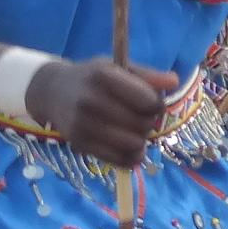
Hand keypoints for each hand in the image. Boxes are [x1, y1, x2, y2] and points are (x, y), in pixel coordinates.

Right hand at [28, 57, 179, 168]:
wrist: (52, 92)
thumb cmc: (92, 78)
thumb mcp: (116, 68)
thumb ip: (147, 76)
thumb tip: (175, 82)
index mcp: (103, 77)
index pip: (149, 101)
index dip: (156, 104)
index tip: (150, 102)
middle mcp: (91, 100)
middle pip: (143, 124)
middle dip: (148, 122)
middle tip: (140, 117)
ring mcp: (83, 125)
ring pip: (134, 145)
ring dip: (140, 141)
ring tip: (132, 131)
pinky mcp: (80, 145)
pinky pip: (119, 160)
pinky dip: (130, 158)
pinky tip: (129, 149)